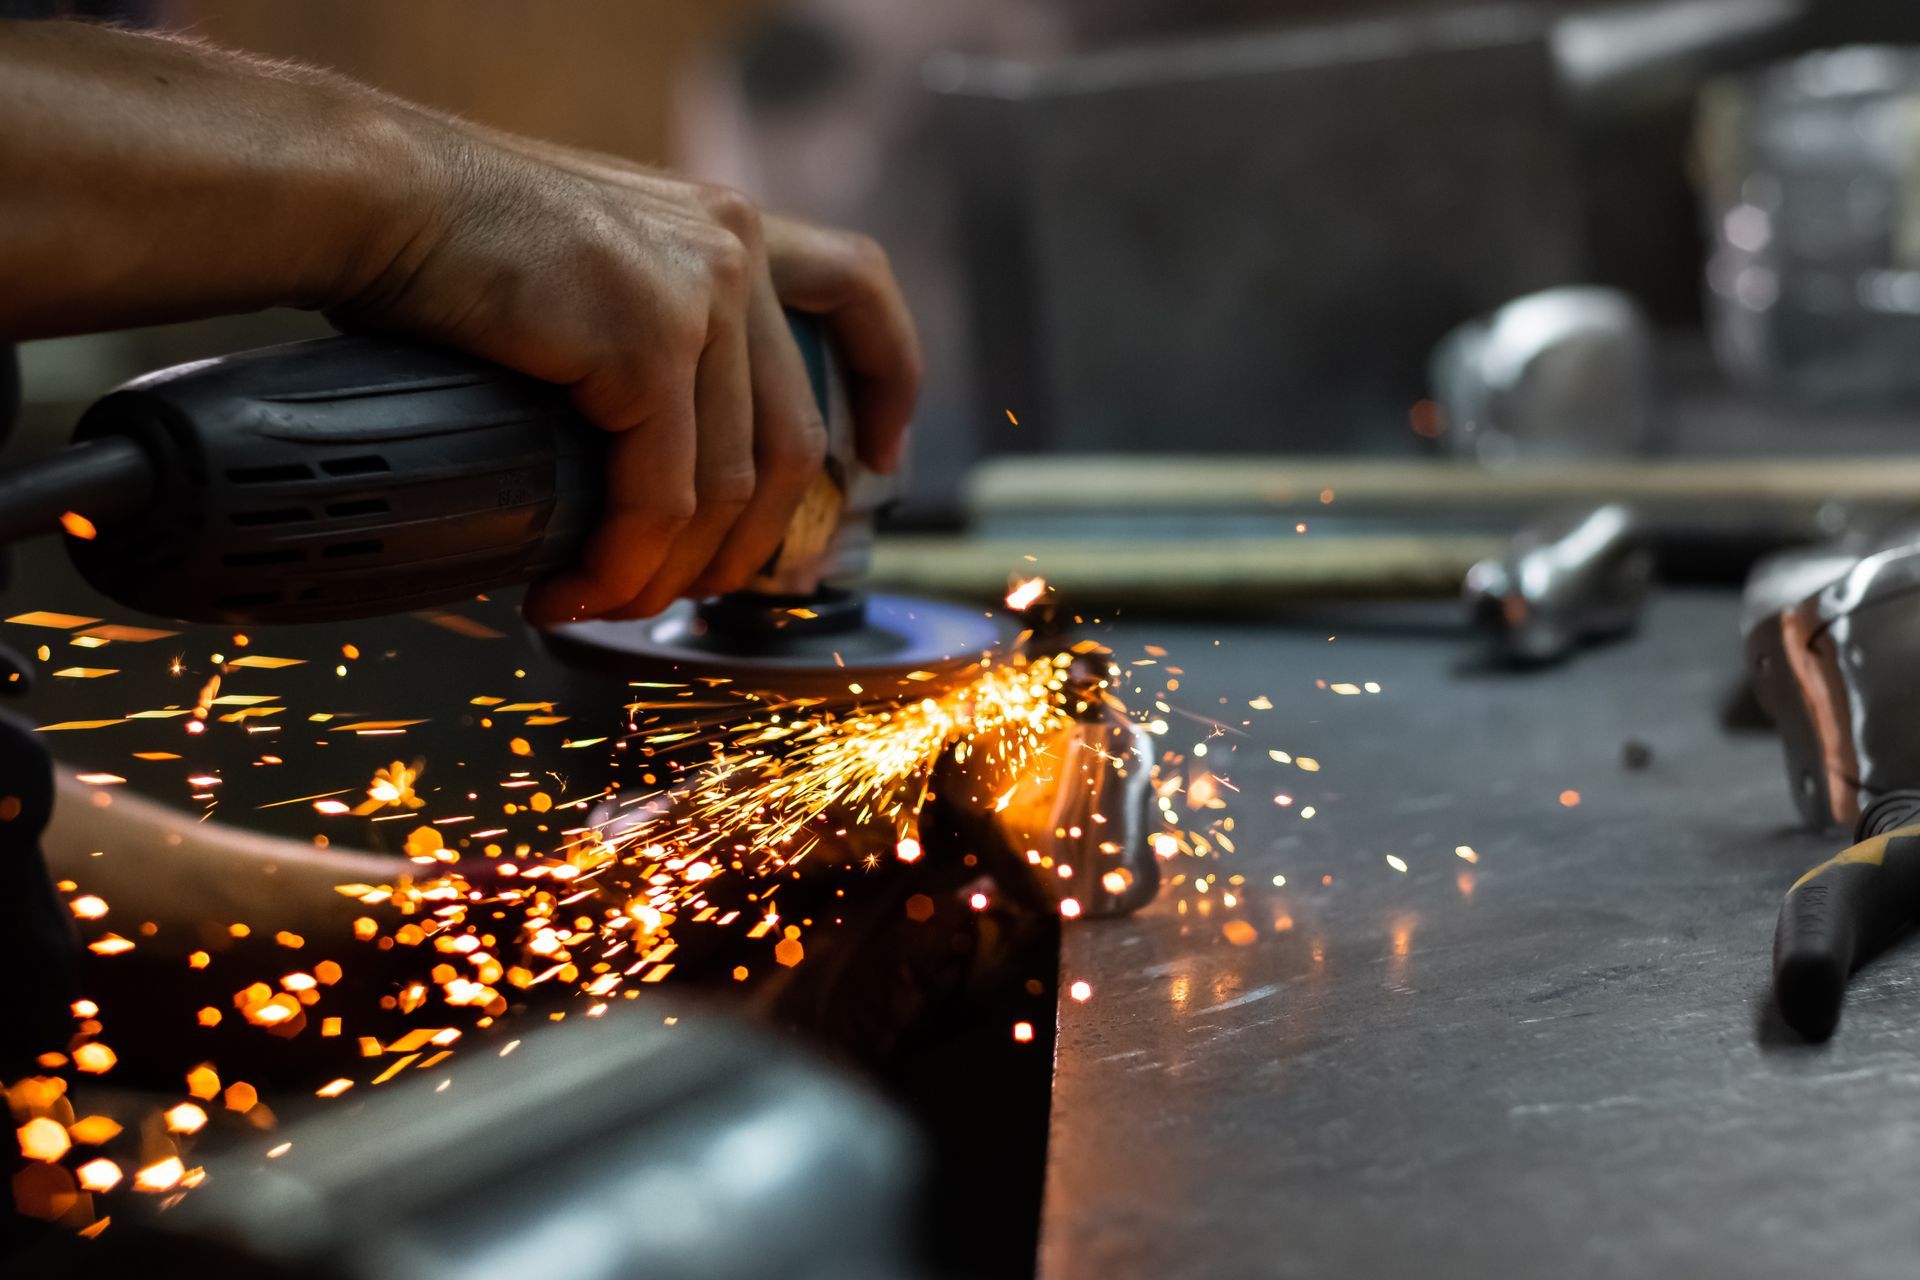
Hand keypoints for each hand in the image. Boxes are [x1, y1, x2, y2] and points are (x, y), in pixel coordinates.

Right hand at [333, 121, 920, 625]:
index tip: (882, 456)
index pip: (856, 289)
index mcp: (727, 228)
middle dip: (749, 544)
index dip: (888, 378)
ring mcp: (697, 295)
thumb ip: (653, 334)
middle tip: (687, 592)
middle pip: (794, 441)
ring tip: (611, 605)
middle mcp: (730, 251)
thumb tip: (661, 459)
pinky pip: (661, 496)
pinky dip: (625, 562)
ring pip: (730, 488)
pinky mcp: (646, 342)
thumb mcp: (595, 271)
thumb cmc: (454, 243)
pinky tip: (580, 589)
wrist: (371, 197)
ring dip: (672, 573)